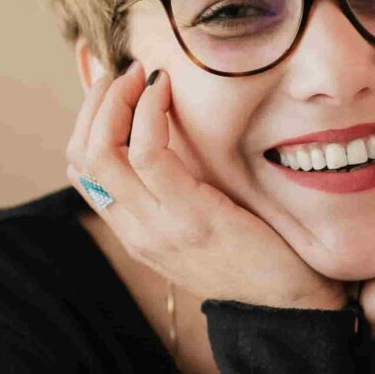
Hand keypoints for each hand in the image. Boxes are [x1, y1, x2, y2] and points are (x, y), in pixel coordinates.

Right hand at [66, 57, 348, 313]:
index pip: (81, 170)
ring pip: (101, 152)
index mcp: (135, 231)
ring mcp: (158, 227)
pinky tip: (165, 90)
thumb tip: (168, 127)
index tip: (110, 83)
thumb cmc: (258, 252)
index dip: (86, 118)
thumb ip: (178, 184)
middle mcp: (136, 231)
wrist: (293, 302)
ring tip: (141, 74)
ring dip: (116, 100)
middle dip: (94, 103)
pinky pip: (148, 153)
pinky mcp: (190, 217)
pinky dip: (149, 111)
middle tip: (123, 71)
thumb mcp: (203, 217)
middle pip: (80, 156)